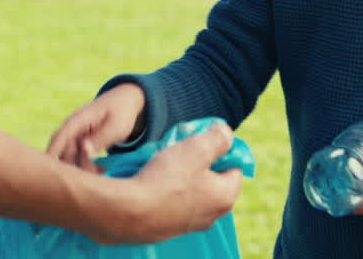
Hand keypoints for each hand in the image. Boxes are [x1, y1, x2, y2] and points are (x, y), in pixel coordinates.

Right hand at [47, 83, 145, 171]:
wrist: (126, 100)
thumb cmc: (122, 112)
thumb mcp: (116, 126)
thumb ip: (101, 138)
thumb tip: (84, 150)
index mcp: (80, 118)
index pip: (62, 135)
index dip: (53, 150)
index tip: (49, 168)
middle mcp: (73, 126)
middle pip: (64, 149)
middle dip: (73, 166)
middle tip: (92, 179)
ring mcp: (76, 133)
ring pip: (70, 155)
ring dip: (81, 167)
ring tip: (101, 174)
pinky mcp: (80, 140)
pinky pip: (77, 155)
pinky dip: (85, 164)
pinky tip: (100, 171)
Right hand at [99, 122, 242, 243]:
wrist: (128, 213)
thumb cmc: (166, 179)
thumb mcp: (197, 147)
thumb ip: (218, 137)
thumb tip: (226, 134)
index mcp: (225, 197)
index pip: (234, 167)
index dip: (221, 149)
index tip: (203, 139)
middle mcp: (211, 215)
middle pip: (211, 178)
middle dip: (198, 160)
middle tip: (181, 148)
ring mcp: (188, 224)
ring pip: (190, 189)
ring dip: (180, 173)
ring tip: (163, 160)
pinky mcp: (166, 227)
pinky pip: (172, 201)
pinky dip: (165, 188)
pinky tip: (152, 178)